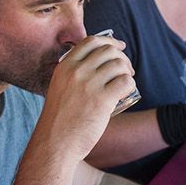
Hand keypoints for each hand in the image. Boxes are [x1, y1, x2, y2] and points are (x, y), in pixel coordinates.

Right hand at [42, 34, 135, 153]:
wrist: (55, 143)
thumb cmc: (58, 120)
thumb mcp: (59, 87)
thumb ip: (73, 75)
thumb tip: (98, 65)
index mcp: (65, 66)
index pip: (91, 41)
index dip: (110, 41)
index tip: (119, 46)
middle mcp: (76, 71)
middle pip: (108, 51)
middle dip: (122, 57)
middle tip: (126, 70)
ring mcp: (89, 85)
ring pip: (119, 65)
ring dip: (127, 71)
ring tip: (127, 81)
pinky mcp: (102, 100)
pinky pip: (126, 82)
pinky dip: (131, 85)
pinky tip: (127, 91)